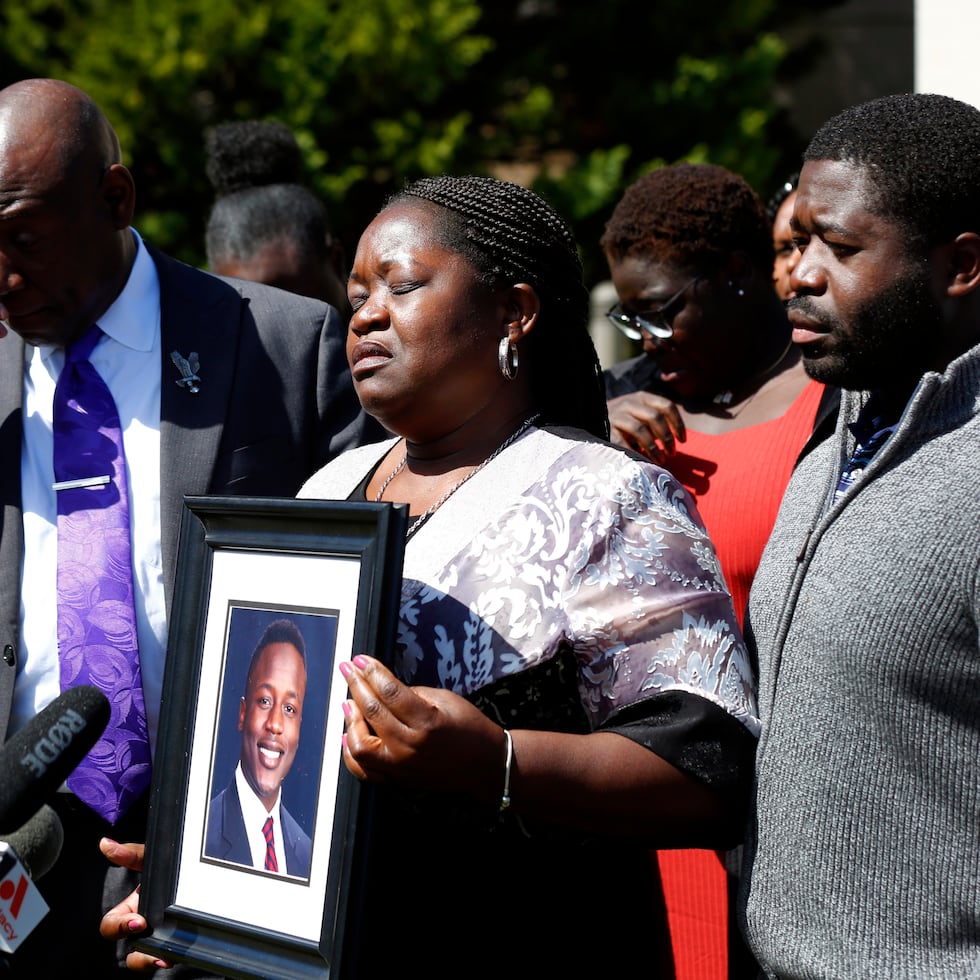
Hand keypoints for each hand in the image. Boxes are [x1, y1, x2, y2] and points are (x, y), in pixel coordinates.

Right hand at [98, 839, 171, 971]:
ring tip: (163, 959)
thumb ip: (132, 853)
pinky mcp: (176, 944)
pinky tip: (176, 957)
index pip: (112, 924)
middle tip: (154, 942)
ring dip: (149, 962)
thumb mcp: (154, 859)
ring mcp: (158, 937)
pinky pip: (167, 957)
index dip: (119, 925)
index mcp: (132, 907)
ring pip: (144, 960)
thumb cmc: (172, 867)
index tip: (137, 920)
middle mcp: (143, 926)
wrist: (205, 874)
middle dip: (134, 950)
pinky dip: (169, 958)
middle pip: (127, 949)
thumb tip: (105, 844)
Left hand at [339, 655, 504, 802]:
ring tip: (349, 702)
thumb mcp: (445, 699)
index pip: (389, 692)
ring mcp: (401, 767)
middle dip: (356, 685)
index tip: (360, 660)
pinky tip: (348, 734)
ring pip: (360, 744)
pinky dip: (350, 752)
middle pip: (372, 712)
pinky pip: (364, 770)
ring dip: (350, 719)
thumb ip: (411, 693)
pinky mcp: (397, 780)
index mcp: (427, 722)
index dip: (371, 672)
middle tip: (348, 670)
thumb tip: (381, 686)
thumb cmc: (469, 729)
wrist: (484, 765)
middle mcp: (411, 747)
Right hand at [607, 391, 684, 461]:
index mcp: (642, 398)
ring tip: (660, 460)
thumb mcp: (640, 413)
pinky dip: (635, 454)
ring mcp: (617, 416)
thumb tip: (677, 438)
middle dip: (667, 438)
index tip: (682, 440)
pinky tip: (642, 462)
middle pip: (655, 417)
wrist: (591, 418)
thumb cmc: (624, 421)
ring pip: (640, 430)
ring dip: (653, 448)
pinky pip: (623, 443)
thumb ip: (656, 420)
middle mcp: (629, 403)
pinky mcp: (606, 429)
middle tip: (672, 453)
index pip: (667, 406)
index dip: (678, 424)